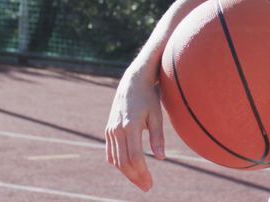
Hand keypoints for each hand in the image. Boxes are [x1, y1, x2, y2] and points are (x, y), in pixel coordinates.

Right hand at [105, 69, 165, 190]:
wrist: (132, 82)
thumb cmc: (149, 98)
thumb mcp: (157, 115)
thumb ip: (158, 137)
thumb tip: (161, 158)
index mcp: (130, 126)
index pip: (134, 157)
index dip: (142, 173)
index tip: (150, 183)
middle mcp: (117, 129)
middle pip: (123, 162)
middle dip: (135, 177)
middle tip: (147, 187)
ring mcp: (110, 130)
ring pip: (115, 160)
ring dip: (126, 173)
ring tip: (140, 181)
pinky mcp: (108, 130)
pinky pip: (111, 153)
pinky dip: (119, 164)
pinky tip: (129, 169)